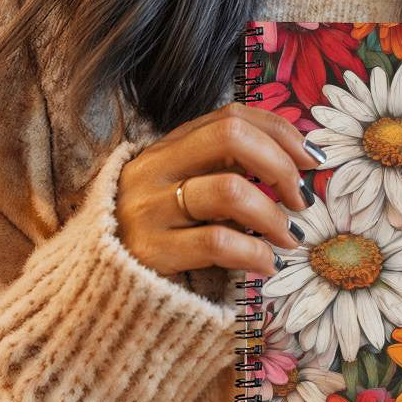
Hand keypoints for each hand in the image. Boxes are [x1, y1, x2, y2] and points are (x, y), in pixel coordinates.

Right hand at [114, 102, 323, 278]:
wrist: (90, 285)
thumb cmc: (154, 232)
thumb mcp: (180, 186)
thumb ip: (223, 168)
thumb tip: (295, 163)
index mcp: (168, 146)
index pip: (231, 116)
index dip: (279, 131)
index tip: (311, 158)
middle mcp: (156, 168)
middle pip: (231, 137)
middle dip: (279, 165)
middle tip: (299, 199)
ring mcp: (149, 208)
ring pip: (230, 190)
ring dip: (273, 215)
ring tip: (287, 238)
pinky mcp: (150, 253)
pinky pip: (218, 243)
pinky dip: (256, 252)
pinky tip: (267, 264)